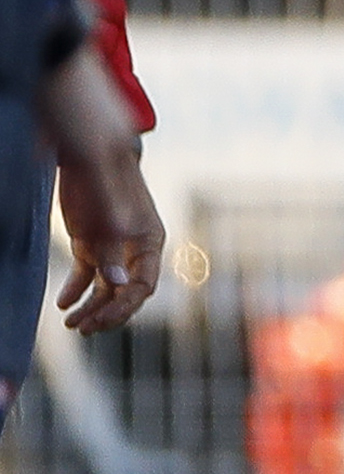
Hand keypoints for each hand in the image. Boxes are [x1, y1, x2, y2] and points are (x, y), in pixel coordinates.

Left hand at [35, 49, 160, 333]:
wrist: (87, 145)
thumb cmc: (103, 170)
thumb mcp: (106, 205)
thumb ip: (113, 243)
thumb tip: (119, 284)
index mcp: (149, 240)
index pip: (143, 284)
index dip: (124, 307)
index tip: (100, 322)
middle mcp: (134, 247)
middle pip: (126, 291)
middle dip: (107, 313)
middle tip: (83, 328)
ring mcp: (112, 244)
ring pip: (106, 286)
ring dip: (91, 306)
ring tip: (72, 324)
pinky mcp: (91, 240)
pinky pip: (87, 274)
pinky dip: (77, 290)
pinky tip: (64, 304)